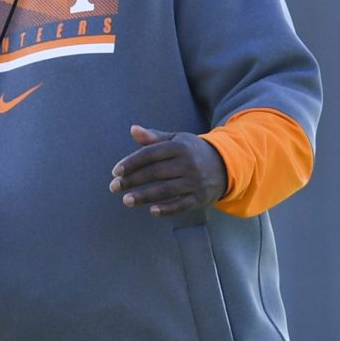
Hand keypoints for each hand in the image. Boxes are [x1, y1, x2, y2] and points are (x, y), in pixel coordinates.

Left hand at [110, 125, 226, 217]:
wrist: (225, 164)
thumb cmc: (192, 152)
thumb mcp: (176, 140)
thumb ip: (154, 137)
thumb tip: (133, 129)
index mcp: (179, 147)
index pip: (150, 154)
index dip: (131, 163)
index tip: (115, 172)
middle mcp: (188, 164)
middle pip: (155, 172)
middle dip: (132, 181)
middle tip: (114, 187)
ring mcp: (195, 181)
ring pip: (166, 190)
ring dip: (144, 196)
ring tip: (126, 201)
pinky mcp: (200, 197)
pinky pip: (181, 205)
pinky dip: (167, 209)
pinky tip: (151, 211)